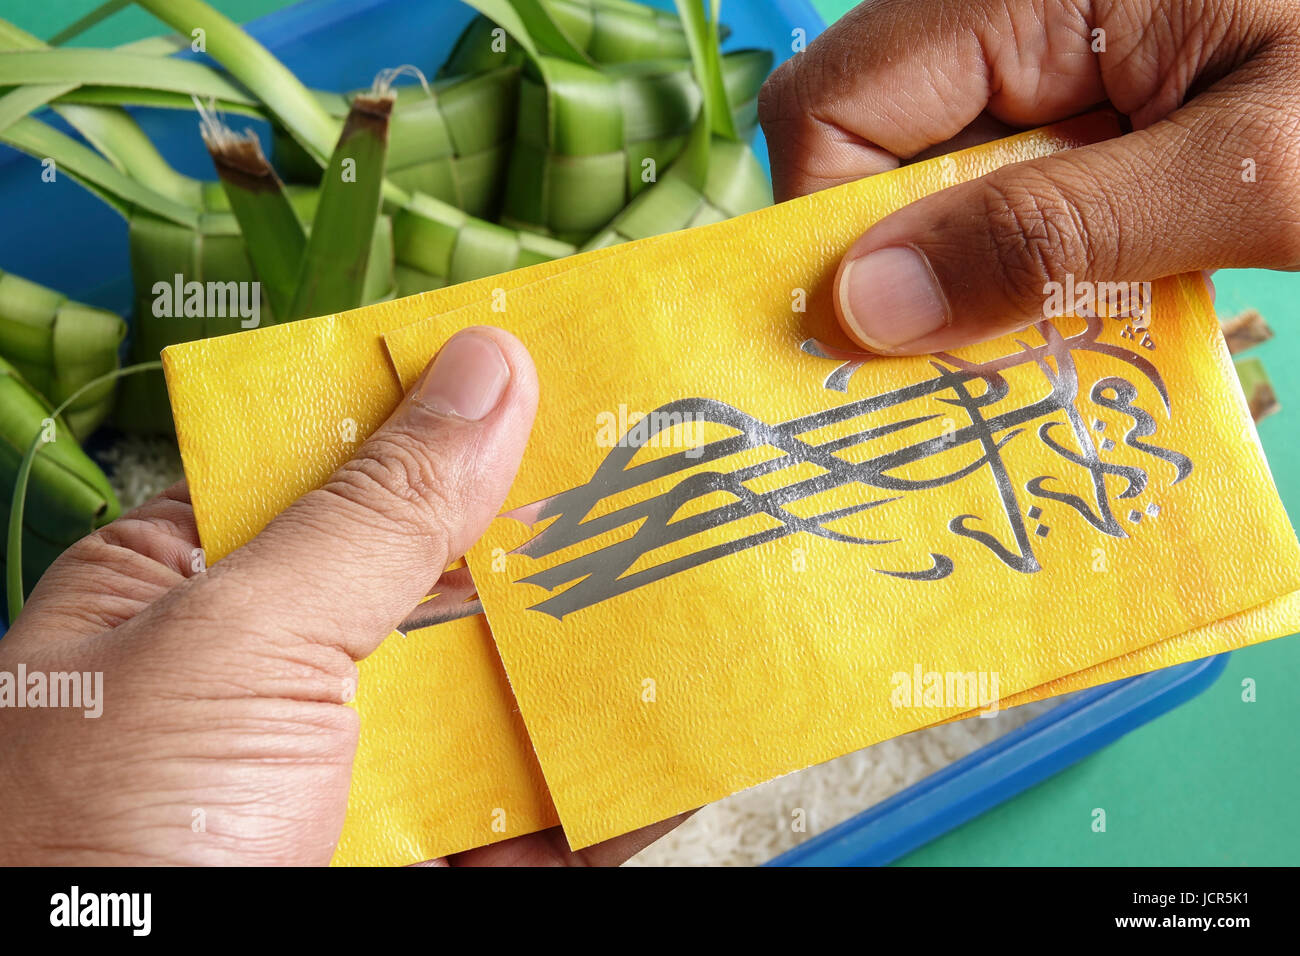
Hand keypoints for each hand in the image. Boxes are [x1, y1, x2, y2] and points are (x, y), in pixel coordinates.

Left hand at [0, 327, 677, 865]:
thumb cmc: (96, 842)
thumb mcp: (238, 640)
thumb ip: (371, 514)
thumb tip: (485, 375)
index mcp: (189, 591)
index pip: (335, 465)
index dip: (445, 418)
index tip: (559, 373)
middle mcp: (273, 682)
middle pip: (437, 587)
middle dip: (546, 546)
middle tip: (660, 483)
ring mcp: (344, 782)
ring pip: (494, 707)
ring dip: (590, 671)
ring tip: (693, 605)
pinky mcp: (407, 868)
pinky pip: (528, 831)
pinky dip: (604, 800)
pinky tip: (671, 757)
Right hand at [760, 0, 1299, 352]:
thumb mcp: (1251, 169)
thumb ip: (1053, 234)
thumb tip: (865, 309)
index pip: (830, 111)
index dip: (830, 234)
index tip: (891, 346)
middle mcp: (1009, 7)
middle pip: (869, 152)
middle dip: (913, 271)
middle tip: (991, 363)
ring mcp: (1052, 49)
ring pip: (938, 180)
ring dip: (984, 278)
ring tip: (1071, 332)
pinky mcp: (1096, 87)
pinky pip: (1013, 183)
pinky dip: (1039, 259)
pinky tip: (1108, 295)